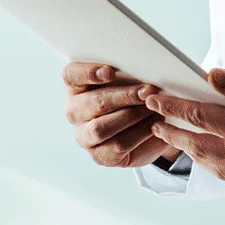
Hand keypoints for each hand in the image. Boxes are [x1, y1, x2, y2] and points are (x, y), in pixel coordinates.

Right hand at [62, 62, 179, 167]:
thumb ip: (129, 74)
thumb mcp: (128, 82)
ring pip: (101, 128)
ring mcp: (84, 136)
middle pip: (92, 102)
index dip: (88, 72)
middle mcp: (74, 112)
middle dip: (123, 96)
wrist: (144, 132)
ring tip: (153, 109)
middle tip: (147, 91)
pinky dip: (139, 134)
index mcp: (76, 87)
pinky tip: (154, 125)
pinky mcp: (99, 155)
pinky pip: (117, 145)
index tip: (110, 71)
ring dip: (131, 116)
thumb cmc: (132, 99)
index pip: (71, 76)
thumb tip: (146, 68)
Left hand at [145, 69, 224, 196]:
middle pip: (198, 146)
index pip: (197, 116)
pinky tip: (221, 160)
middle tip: (156, 127)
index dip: (171, 107)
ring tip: (182, 144)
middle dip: (173, 135)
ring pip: (215, 167)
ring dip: (195, 154)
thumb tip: (211, 75)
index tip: (154, 100)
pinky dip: (222, 167)